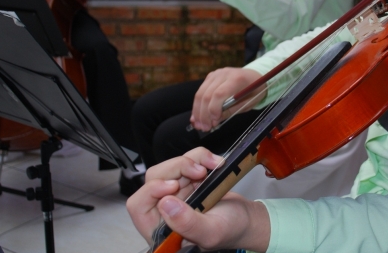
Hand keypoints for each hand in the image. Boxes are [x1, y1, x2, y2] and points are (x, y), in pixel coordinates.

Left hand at [126, 147, 269, 251]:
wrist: (248, 220)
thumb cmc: (231, 231)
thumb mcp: (211, 232)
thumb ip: (187, 223)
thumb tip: (165, 204)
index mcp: (162, 230)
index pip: (139, 206)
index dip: (151, 191)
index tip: (174, 185)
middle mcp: (164, 212)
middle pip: (154, 179)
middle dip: (177, 169)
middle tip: (200, 172)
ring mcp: (176, 194)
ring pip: (170, 166)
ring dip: (192, 161)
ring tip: (213, 167)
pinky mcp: (188, 181)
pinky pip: (187, 160)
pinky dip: (202, 157)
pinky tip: (216, 164)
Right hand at [191, 67, 264, 130]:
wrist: (256, 76)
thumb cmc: (254, 91)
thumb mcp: (247, 104)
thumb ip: (230, 111)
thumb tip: (214, 121)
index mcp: (236, 79)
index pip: (219, 94)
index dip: (213, 109)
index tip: (214, 122)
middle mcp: (224, 74)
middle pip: (207, 95)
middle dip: (204, 114)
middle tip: (204, 128)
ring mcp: (215, 74)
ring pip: (200, 93)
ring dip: (197, 111)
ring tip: (199, 125)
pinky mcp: (210, 77)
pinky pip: (200, 91)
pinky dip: (198, 105)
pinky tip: (196, 117)